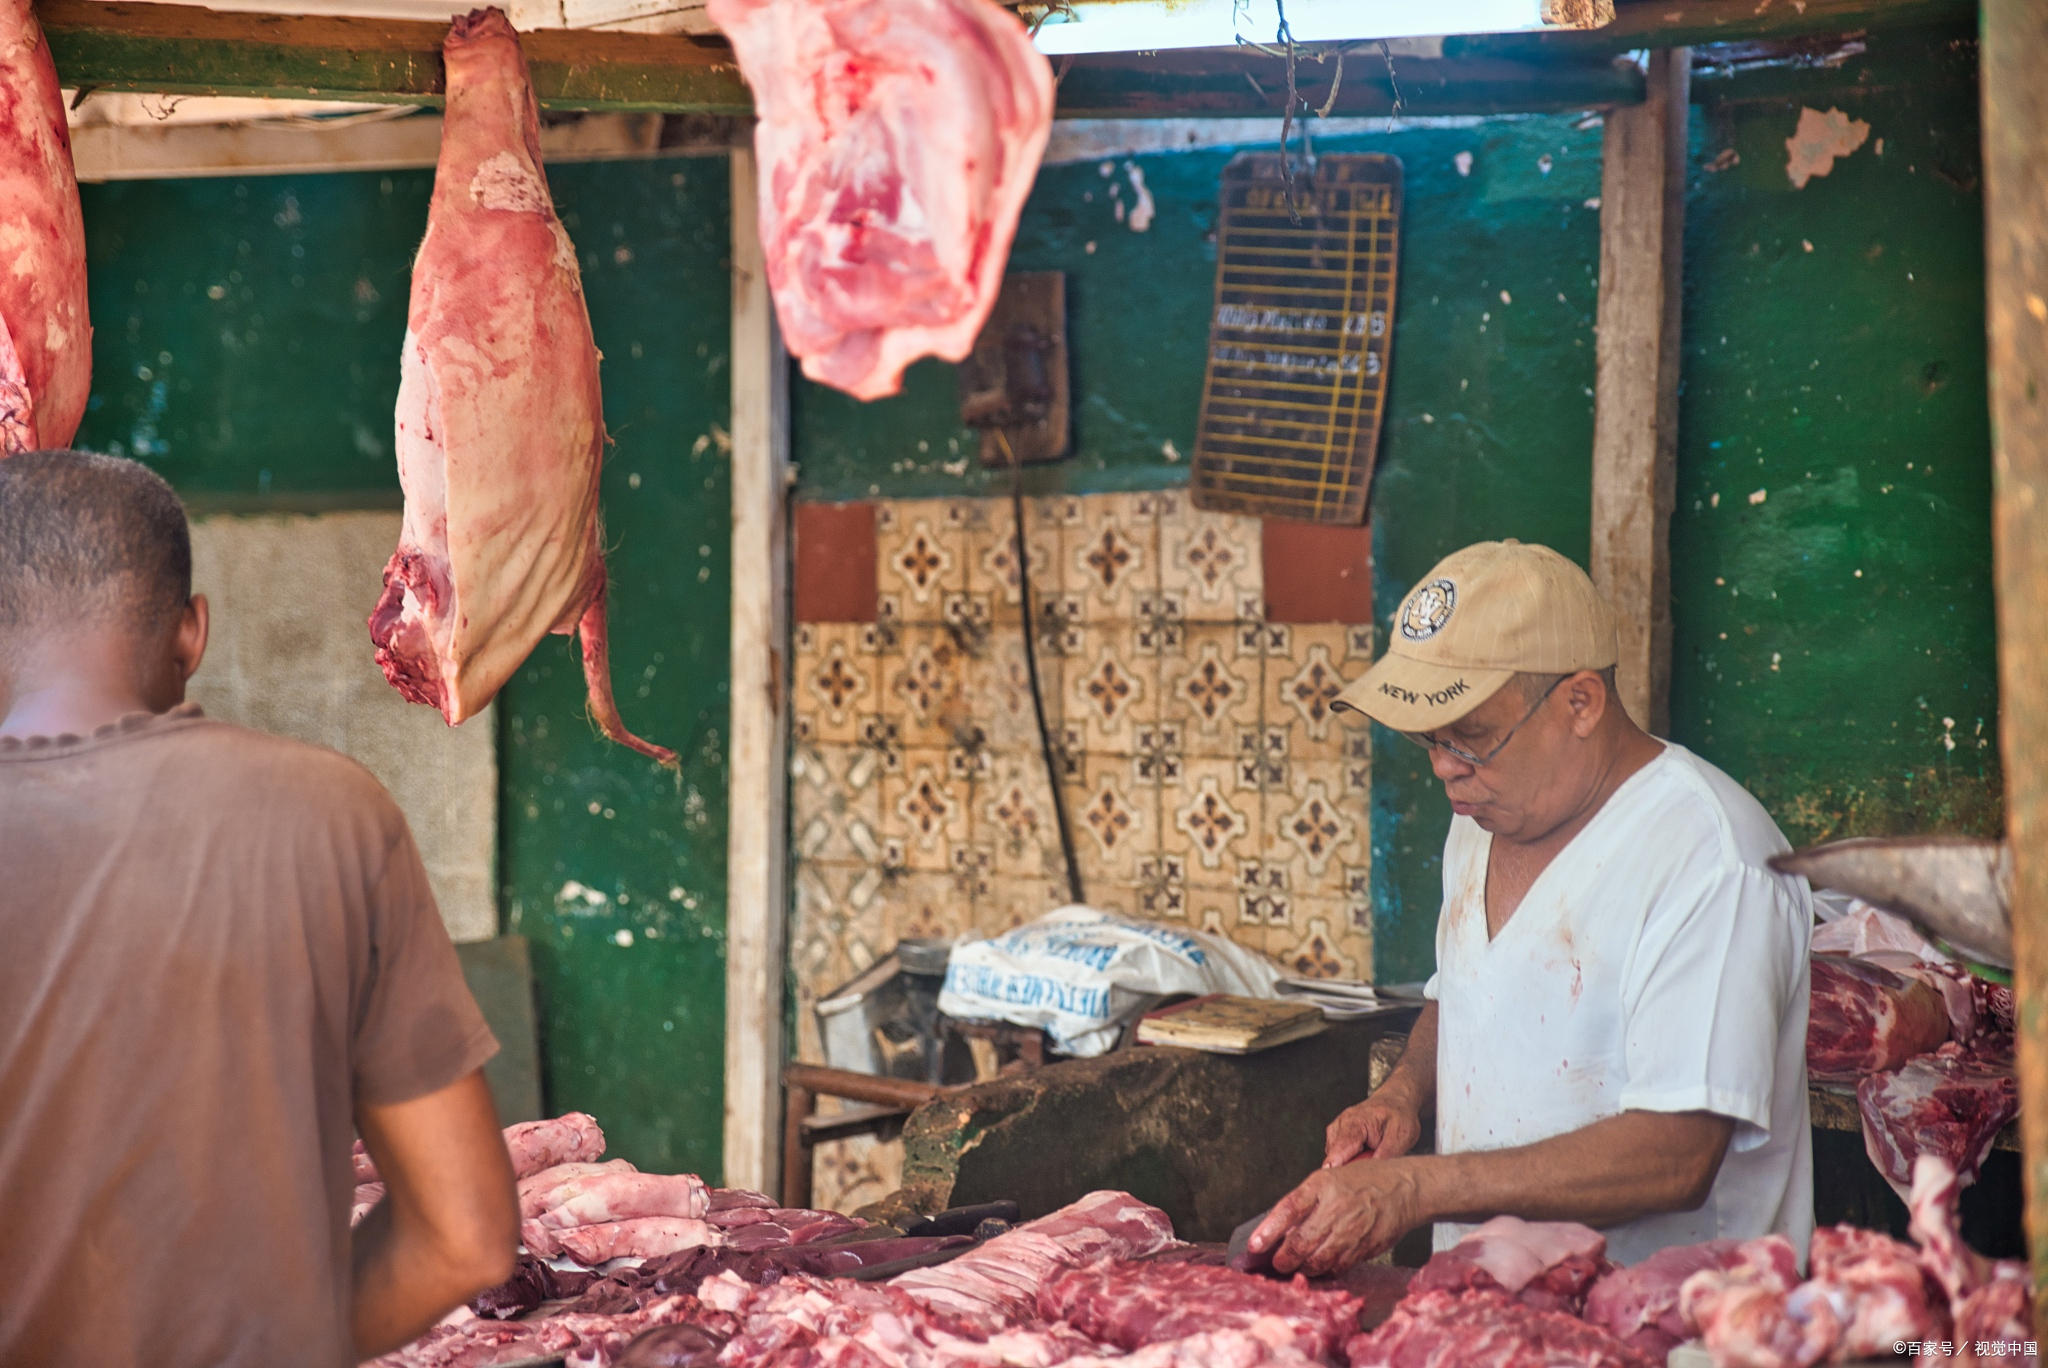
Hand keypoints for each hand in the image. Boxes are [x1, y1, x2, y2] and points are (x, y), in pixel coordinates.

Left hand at [1246, 1159, 1425, 1276]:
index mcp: (1322, 1186)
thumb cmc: (1364, 1181)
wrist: (1405, 1189)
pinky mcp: (1364, 1249)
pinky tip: (1321, 1265)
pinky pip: (1338, 1267)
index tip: (1254, 1245)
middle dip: (1283, 1259)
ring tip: (1296, 1266)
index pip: (1288, 1209)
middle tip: (1276, 1263)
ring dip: (1303, 1268)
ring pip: (1318, 1261)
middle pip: (1301, 1243)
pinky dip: (1325, 1270)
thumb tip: (1280, 1229)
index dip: (1268, 1230)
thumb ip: (1306, 1202)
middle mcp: (1335, 1209)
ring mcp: (1351, 1231)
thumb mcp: (1329, 1178)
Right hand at [1324, 1085, 1422, 1167]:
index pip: (1339, 1150)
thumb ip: (1386, 1154)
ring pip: (1336, 1160)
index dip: (1337, 1169)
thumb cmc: (1398, 1115)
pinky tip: (1364, 1156)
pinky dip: (1350, 1161)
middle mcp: (1340, 1125)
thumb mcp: (1401, 1135)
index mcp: (1355, 1123)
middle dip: (1349, 1170)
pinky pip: (1339, 1157)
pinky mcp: (1337, 1137)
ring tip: (1370, 1158)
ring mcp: (1336, 1131)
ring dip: (1351, 1165)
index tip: (1336, 1185)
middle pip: (1335, 1159)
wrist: (1395, 1101)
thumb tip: (1373, 1173)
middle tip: (1371, 1171)